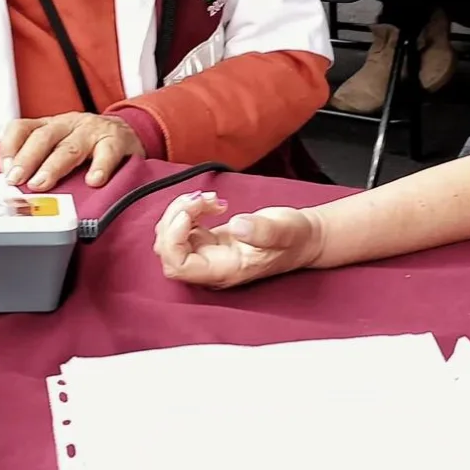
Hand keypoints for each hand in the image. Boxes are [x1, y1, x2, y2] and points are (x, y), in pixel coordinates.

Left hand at [0, 112, 144, 189]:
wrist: (128, 133)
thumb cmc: (88, 144)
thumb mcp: (60, 145)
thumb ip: (40, 163)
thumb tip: (16, 189)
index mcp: (50, 126)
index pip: (22, 128)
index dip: (10, 147)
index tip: (4, 169)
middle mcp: (68, 125)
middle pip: (43, 137)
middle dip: (26, 159)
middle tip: (16, 179)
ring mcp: (92, 131)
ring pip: (70, 147)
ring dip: (53, 166)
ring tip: (42, 183)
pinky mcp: (116, 141)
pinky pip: (107, 153)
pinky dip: (100, 167)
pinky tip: (93, 181)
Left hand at [154, 193, 322, 288]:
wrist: (303, 237)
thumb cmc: (295, 238)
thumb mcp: (285, 231)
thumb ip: (263, 231)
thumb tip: (237, 225)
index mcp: (224, 270)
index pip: (178, 266)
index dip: (173, 239)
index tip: (190, 212)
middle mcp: (209, 266)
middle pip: (166, 251)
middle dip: (175, 218)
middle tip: (202, 198)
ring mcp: (205, 254)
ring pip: (169, 237)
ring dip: (179, 211)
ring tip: (209, 199)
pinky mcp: (206, 240)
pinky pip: (179, 227)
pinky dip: (187, 209)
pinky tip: (211, 203)